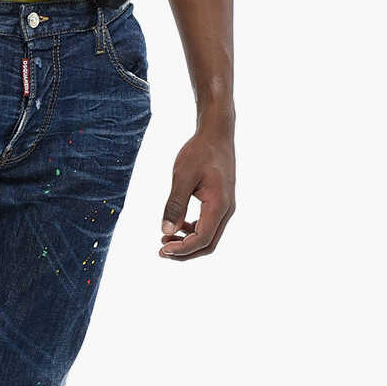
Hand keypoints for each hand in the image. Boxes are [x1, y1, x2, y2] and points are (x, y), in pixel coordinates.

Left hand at [160, 126, 235, 260]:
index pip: (202, 239)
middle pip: (208, 244)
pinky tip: (177, 226)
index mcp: (219, 205)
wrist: (216, 134)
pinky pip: (208, 225)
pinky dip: (192, 231)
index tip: (162, 249)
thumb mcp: (182, 176)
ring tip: (164, 240)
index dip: (182, 249)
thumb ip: (175, 204)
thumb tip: (166, 231)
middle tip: (161, 251)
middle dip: (185, 252)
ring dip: (188, 243)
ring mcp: (225, 207)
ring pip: (209, 236)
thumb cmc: (199, 152)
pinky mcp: (220, 202)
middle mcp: (226, 210)